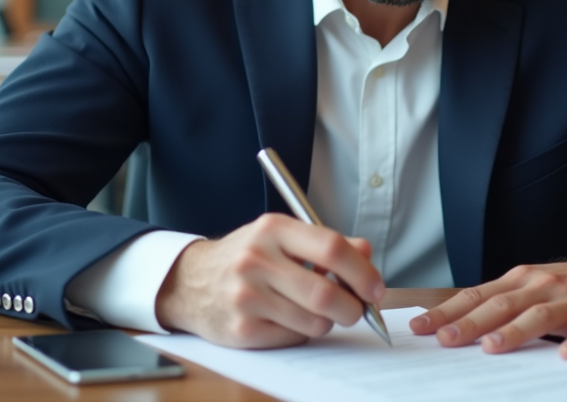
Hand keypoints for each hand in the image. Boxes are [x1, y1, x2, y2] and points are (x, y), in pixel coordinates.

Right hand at [155, 213, 383, 348]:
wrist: (191, 282)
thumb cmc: (246, 257)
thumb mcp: (281, 236)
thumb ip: (325, 243)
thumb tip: (366, 253)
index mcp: (273, 229)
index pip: (331, 248)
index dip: (362, 272)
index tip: (375, 288)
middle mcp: (257, 259)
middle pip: (326, 293)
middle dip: (353, 308)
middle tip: (357, 309)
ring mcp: (247, 296)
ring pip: (314, 322)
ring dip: (326, 322)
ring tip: (314, 310)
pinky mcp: (242, 329)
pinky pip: (293, 338)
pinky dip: (301, 333)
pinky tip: (287, 318)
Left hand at [408, 253, 566, 358]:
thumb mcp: (533, 287)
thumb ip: (501, 303)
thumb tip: (455, 324)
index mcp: (520, 280)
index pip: (477, 296)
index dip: (447, 312)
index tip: (419, 327)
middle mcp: (542, 287)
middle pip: (502, 305)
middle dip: (471, 323)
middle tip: (445, 340)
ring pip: (540, 316)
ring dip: (515, 331)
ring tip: (493, 347)